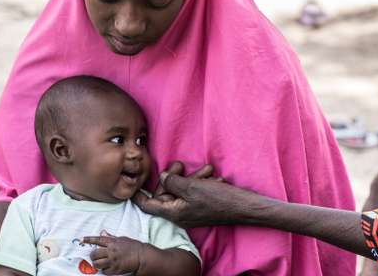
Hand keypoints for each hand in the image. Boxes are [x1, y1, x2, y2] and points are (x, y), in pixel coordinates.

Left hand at [83, 234, 144, 274]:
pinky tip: (108, 268)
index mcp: (112, 242)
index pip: (97, 240)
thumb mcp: (122, 239)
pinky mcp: (115, 269)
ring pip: (97, 264)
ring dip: (97, 264)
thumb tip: (102, 232)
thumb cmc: (133, 246)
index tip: (82, 239)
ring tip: (100, 263)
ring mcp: (113, 260)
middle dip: (92, 256)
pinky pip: (104, 271)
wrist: (142, 256)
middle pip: (94, 253)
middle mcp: (111, 250)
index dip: (88, 239)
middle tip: (94, 257)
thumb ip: (110, 237)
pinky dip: (104, 270)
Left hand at [133, 162, 261, 227]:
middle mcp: (180, 214)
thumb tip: (164, 177)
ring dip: (192, 177)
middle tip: (179, 164)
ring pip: (182, 190)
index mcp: (174, 213)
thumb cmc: (218, 200)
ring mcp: (190, 210)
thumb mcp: (192, 188)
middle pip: (166, 194)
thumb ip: (173, 182)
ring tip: (206, 169)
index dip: (139, 193)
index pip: (148, 205)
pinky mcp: (201, 205)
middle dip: (172, 177)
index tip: (132, 180)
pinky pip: (194, 192)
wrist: (245, 207)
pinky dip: (200, 182)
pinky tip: (212, 176)